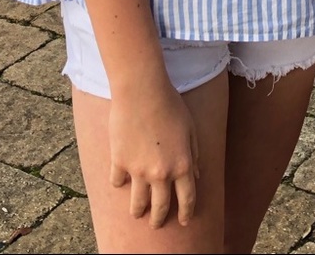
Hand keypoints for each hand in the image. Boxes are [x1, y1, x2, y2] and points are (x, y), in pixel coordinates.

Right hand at [108, 79, 199, 227]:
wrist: (142, 90)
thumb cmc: (170, 104)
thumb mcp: (190, 128)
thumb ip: (194, 153)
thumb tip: (196, 175)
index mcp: (182, 165)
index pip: (187, 198)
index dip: (187, 212)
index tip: (185, 221)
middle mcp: (161, 173)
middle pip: (161, 207)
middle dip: (159, 219)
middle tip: (156, 224)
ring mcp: (138, 170)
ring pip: (137, 203)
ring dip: (138, 211)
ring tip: (137, 213)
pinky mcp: (119, 162)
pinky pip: (118, 182)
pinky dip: (119, 184)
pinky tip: (120, 182)